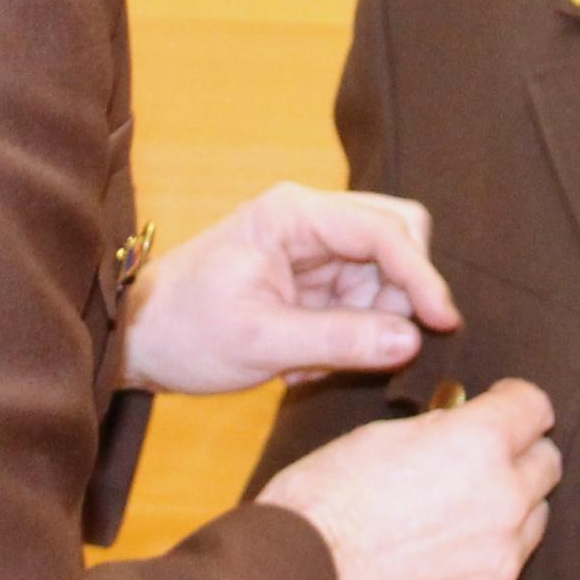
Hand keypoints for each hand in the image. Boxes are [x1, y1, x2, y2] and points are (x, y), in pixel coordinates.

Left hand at [120, 185, 460, 396]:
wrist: (137, 342)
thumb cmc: (185, 332)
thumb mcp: (260, 342)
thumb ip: (339, 340)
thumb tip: (411, 341)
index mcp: (294, 214)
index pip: (385, 230)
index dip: (421, 276)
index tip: (443, 323)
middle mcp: (311, 220)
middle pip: (397, 240)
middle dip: (398, 297)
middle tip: (374, 347)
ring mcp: (315, 249)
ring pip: (385, 277)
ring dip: (369, 325)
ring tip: (311, 364)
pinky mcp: (314, 280)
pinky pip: (362, 303)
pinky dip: (350, 336)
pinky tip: (303, 363)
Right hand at [260, 381, 558, 579]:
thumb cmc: (321, 502)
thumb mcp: (377, 437)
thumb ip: (437, 431)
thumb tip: (460, 427)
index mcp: (479, 444)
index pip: (535, 408)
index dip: (514, 404)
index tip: (500, 408)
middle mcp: (504, 500)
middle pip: (546, 464)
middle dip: (518, 457)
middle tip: (479, 463)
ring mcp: (501, 562)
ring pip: (532, 522)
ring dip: (507, 513)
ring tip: (453, 519)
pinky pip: (502, 576)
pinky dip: (481, 566)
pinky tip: (437, 566)